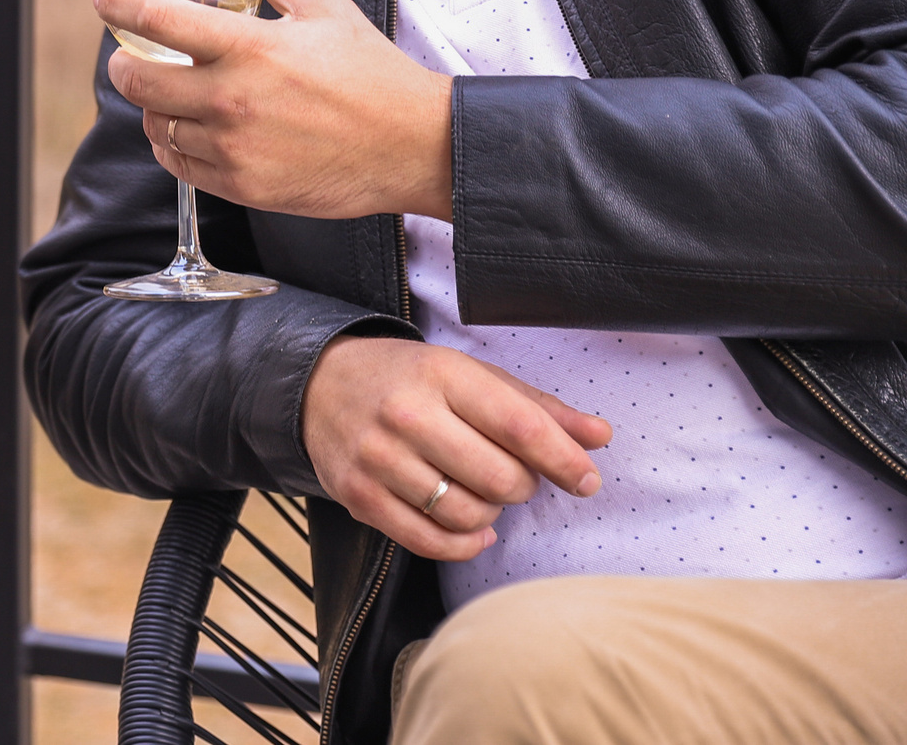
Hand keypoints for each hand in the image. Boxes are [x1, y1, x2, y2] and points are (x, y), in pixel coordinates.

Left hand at [97, 0, 454, 219]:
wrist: (414, 148)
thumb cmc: (375, 78)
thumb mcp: (327, 12)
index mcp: (250, 49)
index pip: (158, 20)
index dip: (119, 6)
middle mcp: (232, 100)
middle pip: (137, 80)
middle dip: (124, 62)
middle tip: (130, 53)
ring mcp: (234, 148)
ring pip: (155, 125)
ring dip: (153, 106)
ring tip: (167, 91)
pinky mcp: (242, 186)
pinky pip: (180, 164)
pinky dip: (173, 144)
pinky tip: (187, 128)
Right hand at [304, 335, 610, 560]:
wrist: (319, 384)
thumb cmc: (410, 380)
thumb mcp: (471, 375)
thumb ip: (537, 408)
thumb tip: (600, 436)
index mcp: (441, 374)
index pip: (519, 425)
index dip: (564, 459)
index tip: (586, 479)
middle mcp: (406, 414)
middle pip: (499, 479)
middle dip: (522, 486)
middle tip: (514, 476)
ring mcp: (377, 458)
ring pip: (467, 515)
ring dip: (491, 514)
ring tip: (482, 494)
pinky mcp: (357, 495)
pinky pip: (429, 542)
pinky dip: (463, 544)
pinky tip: (471, 529)